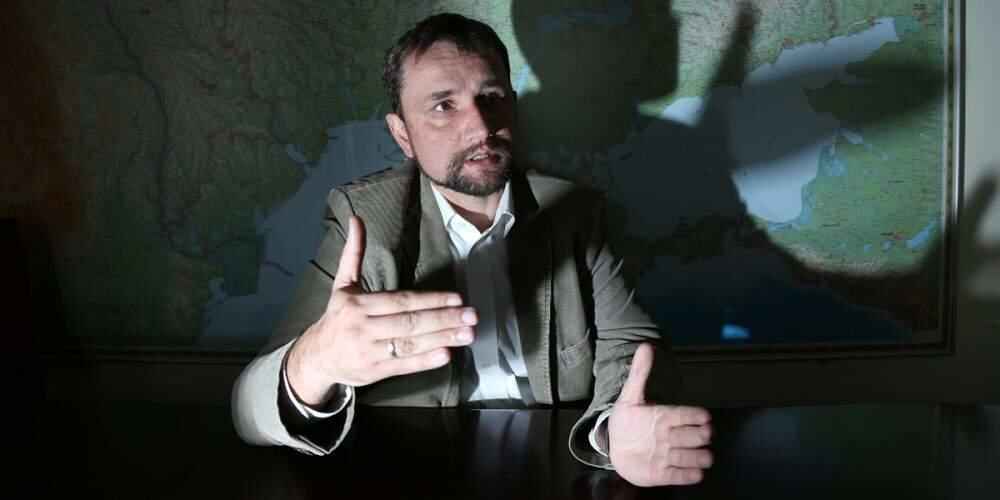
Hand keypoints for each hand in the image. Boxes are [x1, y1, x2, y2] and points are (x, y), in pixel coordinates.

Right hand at [286, 216, 477, 404]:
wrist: (316, 357)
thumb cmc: (337, 317)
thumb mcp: (342, 284)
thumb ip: (353, 254)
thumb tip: (357, 219)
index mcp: (358, 305)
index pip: (401, 301)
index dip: (430, 300)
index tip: (457, 298)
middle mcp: (364, 328)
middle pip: (409, 323)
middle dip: (443, 319)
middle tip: (471, 316)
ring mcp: (369, 352)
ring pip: (410, 344)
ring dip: (441, 339)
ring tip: (467, 334)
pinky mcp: (374, 372)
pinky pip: (403, 366)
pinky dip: (425, 361)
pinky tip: (446, 354)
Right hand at [608, 343, 712, 486]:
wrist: (611, 451)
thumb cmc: (626, 422)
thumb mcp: (630, 396)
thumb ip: (641, 373)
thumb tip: (645, 346)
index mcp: (660, 416)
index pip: (689, 415)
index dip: (700, 417)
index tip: (705, 418)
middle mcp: (664, 437)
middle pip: (696, 436)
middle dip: (704, 436)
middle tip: (706, 435)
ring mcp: (663, 457)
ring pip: (693, 457)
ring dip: (704, 457)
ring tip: (706, 455)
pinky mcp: (660, 475)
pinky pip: (682, 476)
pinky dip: (693, 474)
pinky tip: (697, 471)